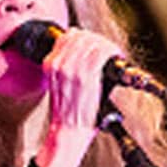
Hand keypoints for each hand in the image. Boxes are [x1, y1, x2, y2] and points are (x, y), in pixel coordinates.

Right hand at [34, 28, 123, 166]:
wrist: (69, 130)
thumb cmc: (68, 111)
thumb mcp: (60, 83)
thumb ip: (67, 63)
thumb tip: (82, 46)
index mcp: (51, 63)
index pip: (69, 36)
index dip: (86, 37)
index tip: (96, 44)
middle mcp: (59, 64)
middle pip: (83, 36)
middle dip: (98, 40)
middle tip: (108, 48)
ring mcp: (72, 69)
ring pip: (93, 41)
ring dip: (107, 45)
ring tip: (113, 52)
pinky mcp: (86, 76)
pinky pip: (102, 52)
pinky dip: (112, 51)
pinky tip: (116, 56)